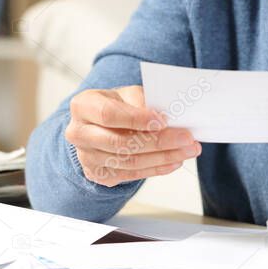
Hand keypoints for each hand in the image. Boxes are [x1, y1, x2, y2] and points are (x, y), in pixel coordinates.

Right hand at [65, 85, 200, 187]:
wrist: (99, 125)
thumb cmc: (118, 105)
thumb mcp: (128, 94)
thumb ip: (143, 101)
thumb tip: (167, 115)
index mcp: (83, 106)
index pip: (109, 115)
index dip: (137, 119)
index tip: (163, 121)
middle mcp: (79, 133)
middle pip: (120, 143)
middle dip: (159, 141)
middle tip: (187, 138)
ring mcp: (87, 157)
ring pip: (128, 162)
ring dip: (163, 157)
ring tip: (188, 150)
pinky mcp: (98, 174)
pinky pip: (131, 174)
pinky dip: (157, 168)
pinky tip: (175, 161)